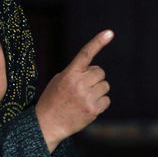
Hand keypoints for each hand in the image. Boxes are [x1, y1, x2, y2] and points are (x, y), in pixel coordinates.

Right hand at [35, 30, 112, 151]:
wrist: (48, 124)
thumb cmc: (53, 100)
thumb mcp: (58, 80)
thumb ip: (76, 72)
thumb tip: (96, 70)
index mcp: (68, 74)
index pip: (85, 54)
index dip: (98, 42)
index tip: (109, 32)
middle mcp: (79, 84)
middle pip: (100, 72)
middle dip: (94, 77)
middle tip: (82, 87)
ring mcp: (87, 97)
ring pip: (105, 86)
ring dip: (97, 90)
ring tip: (83, 98)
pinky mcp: (93, 110)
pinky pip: (106, 99)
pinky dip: (100, 102)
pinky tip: (87, 107)